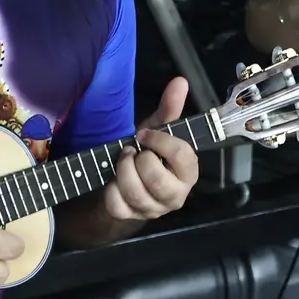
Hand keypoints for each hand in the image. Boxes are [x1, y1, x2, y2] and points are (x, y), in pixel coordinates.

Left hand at [103, 77, 199, 221]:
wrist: (128, 183)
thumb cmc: (150, 153)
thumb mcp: (158, 131)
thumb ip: (170, 108)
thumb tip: (180, 81)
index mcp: (188, 172)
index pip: (182, 156)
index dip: (160, 141)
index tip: (144, 134)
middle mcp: (176, 195)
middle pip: (157, 179)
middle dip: (139, 160)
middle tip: (131, 150)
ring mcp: (153, 209)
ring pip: (136, 193)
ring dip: (123, 171)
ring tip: (122, 160)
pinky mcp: (131, 217)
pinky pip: (117, 204)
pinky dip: (110, 188)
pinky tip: (113, 180)